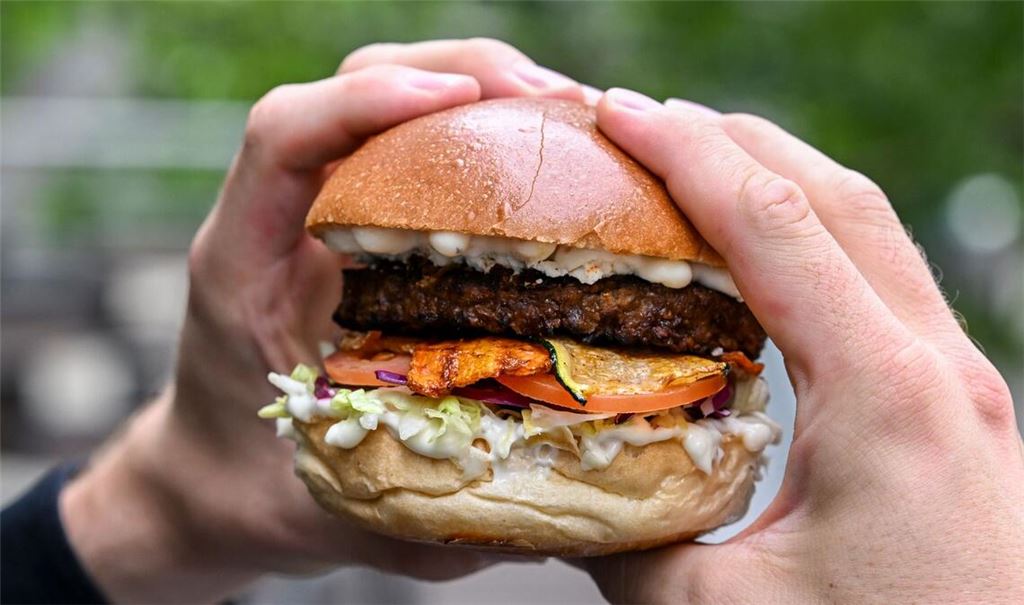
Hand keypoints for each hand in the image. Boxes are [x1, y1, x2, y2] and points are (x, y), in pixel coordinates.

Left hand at [59, 39, 582, 603]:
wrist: (209, 479)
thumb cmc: (259, 491)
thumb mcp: (336, 507)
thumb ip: (423, 515)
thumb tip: (548, 519)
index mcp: (244, 267)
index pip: (282, 138)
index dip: (366, 103)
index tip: (458, 102)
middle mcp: (279, 222)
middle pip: (348, 87)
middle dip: (458, 74)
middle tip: (562, 105)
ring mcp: (318, 214)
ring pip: (385, 100)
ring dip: (478, 87)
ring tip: (570, 117)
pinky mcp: (356, 223)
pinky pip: (410, 145)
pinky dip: (477, 129)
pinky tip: (541, 152)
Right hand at [584, 89, 1023, 602]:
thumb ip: (625, 540)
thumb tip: (555, 490)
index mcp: (885, 395)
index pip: (773, 225)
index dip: (685, 155)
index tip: (617, 116)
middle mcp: (937, 365)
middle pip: (834, 195)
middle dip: (730, 140)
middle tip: (640, 123)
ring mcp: (959, 380)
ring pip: (870, 227)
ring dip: (778, 179)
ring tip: (692, 165)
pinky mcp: (956, 405)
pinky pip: (884, 280)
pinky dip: (813, 237)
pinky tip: (761, 259)